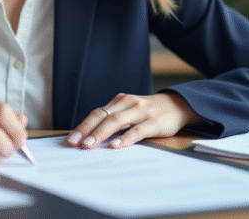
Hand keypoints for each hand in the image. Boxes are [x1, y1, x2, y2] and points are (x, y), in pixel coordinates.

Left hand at [66, 91, 202, 149]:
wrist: (178, 105)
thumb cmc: (148, 112)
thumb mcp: (129, 112)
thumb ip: (113, 122)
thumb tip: (90, 139)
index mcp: (119, 102)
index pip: (96, 113)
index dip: (82, 126)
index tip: (70, 140)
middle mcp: (127, 103)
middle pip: (102, 116)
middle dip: (86, 130)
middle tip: (74, 144)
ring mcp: (140, 112)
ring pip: (116, 122)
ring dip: (100, 134)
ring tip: (89, 146)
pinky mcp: (153, 122)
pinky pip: (136, 130)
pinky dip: (124, 138)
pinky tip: (115, 146)